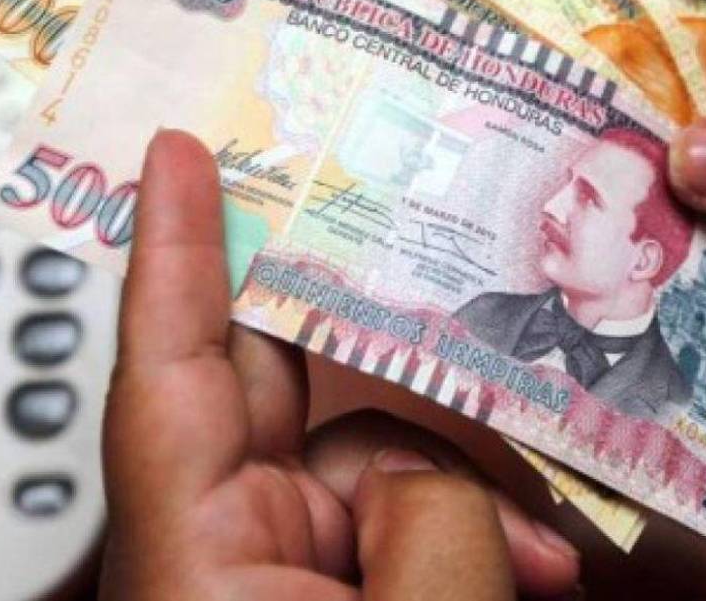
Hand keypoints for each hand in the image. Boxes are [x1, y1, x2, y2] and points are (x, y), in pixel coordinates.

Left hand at [100, 130, 580, 599]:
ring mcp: (276, 569)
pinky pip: (395, 512)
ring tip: (537, 561)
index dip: (172, 249)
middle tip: (397, 221)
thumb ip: (436, 519)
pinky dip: (463, 529)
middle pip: (275, 384)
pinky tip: (526, 571)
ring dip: (458, 488)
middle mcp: (222, 554)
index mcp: (200, 565)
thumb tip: (432, 469)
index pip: (168, 374)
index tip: (178, 150)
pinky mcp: (328, 588)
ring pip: (367, 455)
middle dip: (350, 318)